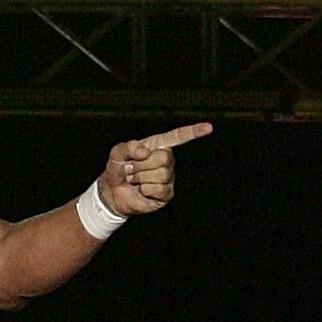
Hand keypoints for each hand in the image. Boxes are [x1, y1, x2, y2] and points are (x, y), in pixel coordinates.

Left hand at [97, 121, 211, 217]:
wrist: (113, 192)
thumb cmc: (118, 169)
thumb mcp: (117, 153)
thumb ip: (128, 146)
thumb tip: (145, 151)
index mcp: (157, 145)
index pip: (178, 137)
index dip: (193, 132)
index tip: (208, 127)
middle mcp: (166, 160)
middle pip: (164, 157)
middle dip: (142, 163)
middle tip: (132, 168)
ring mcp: (168, 177)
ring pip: (161, 174)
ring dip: (141, 177)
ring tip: (136, 179)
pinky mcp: (167, 193)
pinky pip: (159, 189)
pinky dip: (145, 189)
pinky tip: (141, 189)